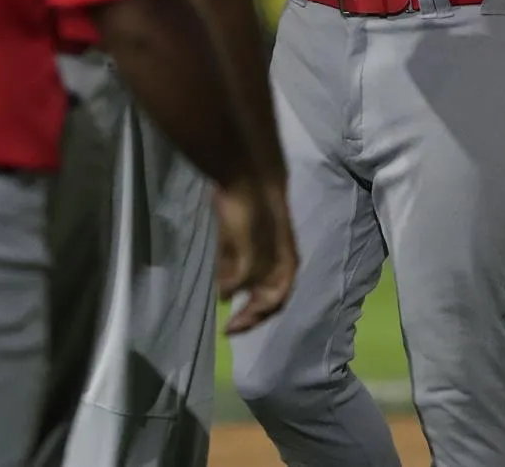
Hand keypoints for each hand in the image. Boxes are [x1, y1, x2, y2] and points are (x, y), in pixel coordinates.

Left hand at [215, 179, 297, 334]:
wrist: (246, 174)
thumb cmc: (251, 215)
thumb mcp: (248, 249)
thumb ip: (241, 275)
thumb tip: (225, 296)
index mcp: (285, 266)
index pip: (273, 302)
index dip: (253, 318)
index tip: (230, 329)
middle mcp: (277, 261)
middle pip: (266, 296)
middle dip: (250, 313)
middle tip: (228, 327)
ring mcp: (263, 249)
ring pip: (254, 282)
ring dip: (242, 296)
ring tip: (224, 307)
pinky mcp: (246, 238)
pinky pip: (241, 266)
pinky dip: (232, 279)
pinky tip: (219, 282)